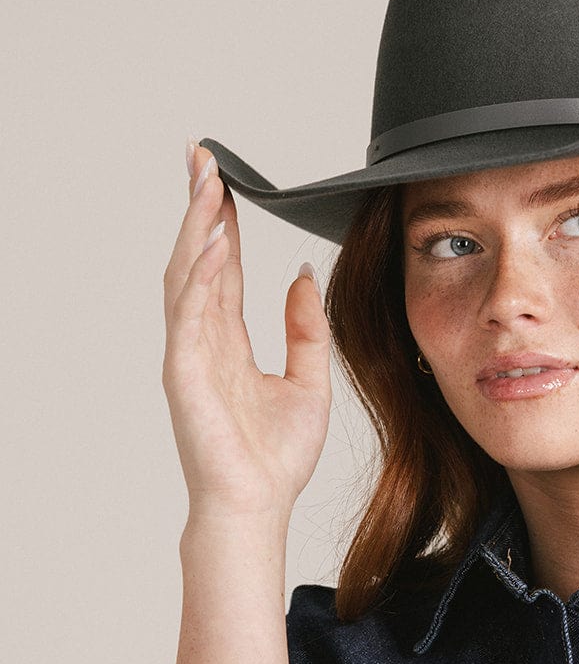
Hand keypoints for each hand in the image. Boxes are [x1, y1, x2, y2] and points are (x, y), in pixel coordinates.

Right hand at [162, 145, 332, 521]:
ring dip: (196, 227)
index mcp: (228, 341)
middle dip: (198, 206)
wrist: (259, 506)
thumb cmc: (276, 458)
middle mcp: (203, 340)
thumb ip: (306, 329)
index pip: (221, 266)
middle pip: (195, 258)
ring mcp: (189, 354)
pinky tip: (214, 244)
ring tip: (207, 183)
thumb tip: (300, 276)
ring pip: (186, 275)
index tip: (223, 178)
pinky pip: (189, 313)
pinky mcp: (184, 373)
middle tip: (201, 157)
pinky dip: (200, 276)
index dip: (221, 221)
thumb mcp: (310, 381)